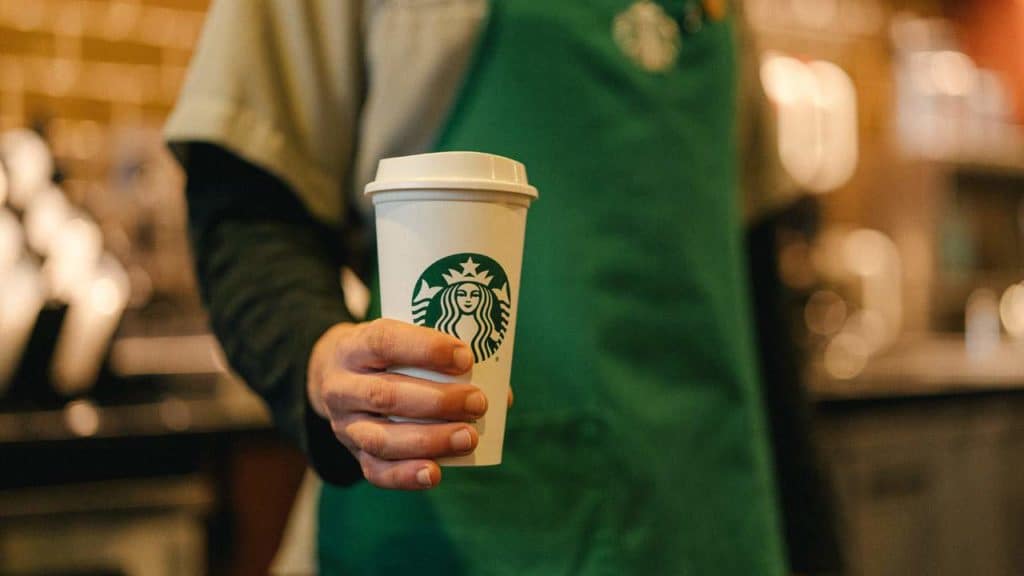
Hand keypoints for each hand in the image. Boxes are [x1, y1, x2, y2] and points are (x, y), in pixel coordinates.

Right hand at [308, 319, 486, 489]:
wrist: (332, 377)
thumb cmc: (385, 355)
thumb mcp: (400, 339)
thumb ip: (441, 359)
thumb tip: (502, 393)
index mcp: (354, 347)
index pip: (384, 342)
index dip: (425, 348)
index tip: (465, 357)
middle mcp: (342, 386)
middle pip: (386, 395)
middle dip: (438, 402)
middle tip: (478, 402)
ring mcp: (345, 424)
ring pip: (382, 438)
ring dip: (430, 440)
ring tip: (469, 438)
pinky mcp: (354, 453)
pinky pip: (376, 471)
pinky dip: (406, 475)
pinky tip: (435, 473)